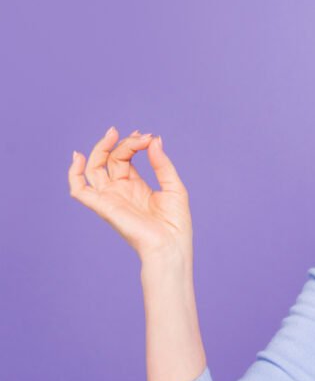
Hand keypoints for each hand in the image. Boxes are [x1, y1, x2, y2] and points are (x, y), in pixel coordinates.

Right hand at [68, 127, 192, 258]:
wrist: (170, 246)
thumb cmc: (175, 223)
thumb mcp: (173, 186)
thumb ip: (161, 163)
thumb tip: (154, 139)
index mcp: (135, 186)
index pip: (125, 158)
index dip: (133, 144)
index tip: (148, 137)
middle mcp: (119, 190)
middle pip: (109, 159)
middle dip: (121, 143)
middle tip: (137, 135)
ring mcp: (110, 197)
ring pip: (94, 168)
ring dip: (101, 149)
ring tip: (112, 134)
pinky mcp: (103, 206)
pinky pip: (79, 190)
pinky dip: (73, 173)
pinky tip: (78, 156)